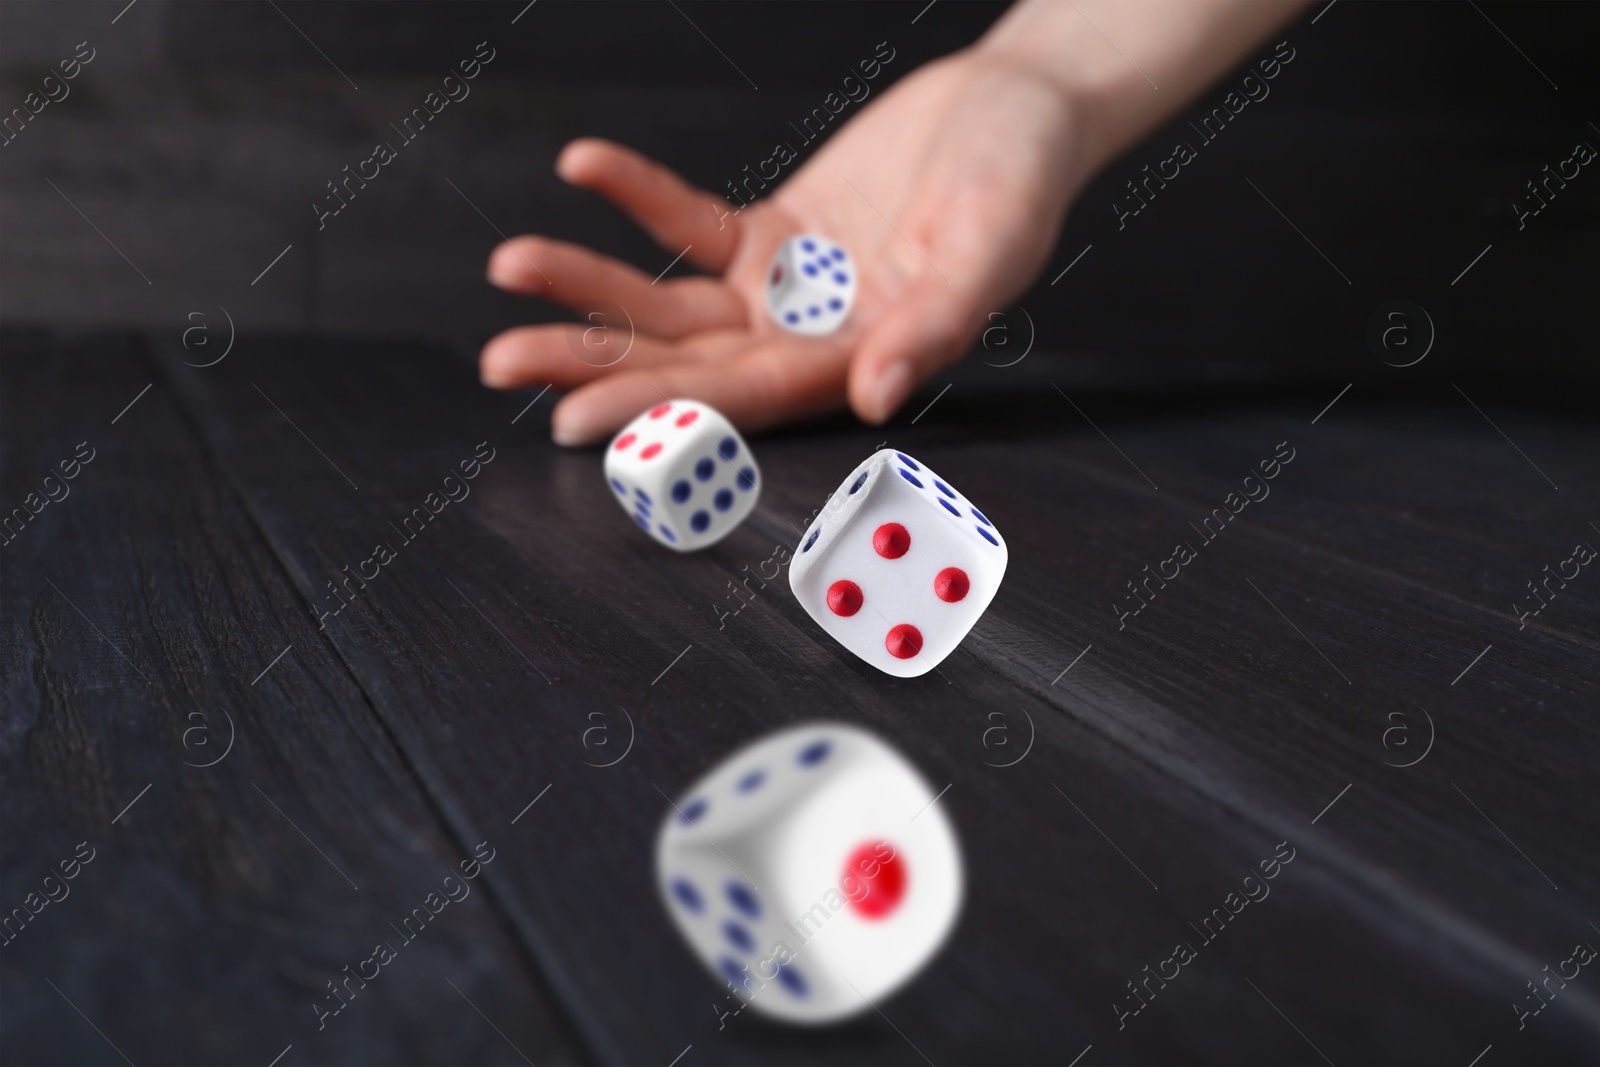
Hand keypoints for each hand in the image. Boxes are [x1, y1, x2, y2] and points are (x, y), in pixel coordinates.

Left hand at [478, 47, 1085, 444]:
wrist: (1017, 107)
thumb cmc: (1020, 178)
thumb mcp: (989, 248)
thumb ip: (934, 324)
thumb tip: (876, 395)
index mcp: (860, 362)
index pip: (744, 400)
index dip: (660, 412)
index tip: (576, 420)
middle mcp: (811, 341)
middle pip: (685, 364)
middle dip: (593, 363)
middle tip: (500, 361)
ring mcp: (785, 292)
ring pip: (670, 305)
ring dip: (590, 287)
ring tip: (510, 266)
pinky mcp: (771, 235)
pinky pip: (689, 222)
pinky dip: (638, 195)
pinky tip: (582, 166)